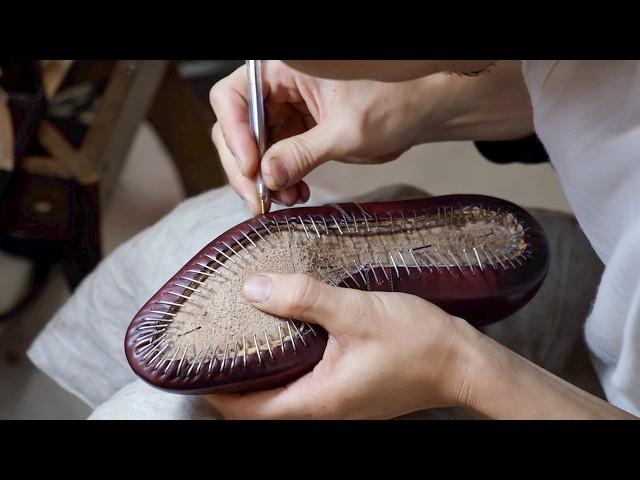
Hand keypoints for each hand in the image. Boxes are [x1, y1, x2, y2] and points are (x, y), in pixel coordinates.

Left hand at [206, 273, 478, 418]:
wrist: (463, 362)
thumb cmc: (417, 342)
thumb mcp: (356, 312)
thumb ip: (304, 298)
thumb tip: (254, 288)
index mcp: (317, 400)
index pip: (246, 409)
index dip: (216, 389)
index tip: (197, 362)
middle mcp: (324, 410)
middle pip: (260, 405)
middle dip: (233, 380)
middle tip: (215, 343)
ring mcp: (338, 404)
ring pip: (282, 396)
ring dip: (260, 372)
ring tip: (243, 335)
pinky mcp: (350, 392)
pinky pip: (305, 386)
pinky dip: (285, 366)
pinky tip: (287, 335)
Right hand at [209, 61, 442, 213]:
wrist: (418, 114)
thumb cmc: (393, 102)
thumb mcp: (347, 129)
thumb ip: (304, 152)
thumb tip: (267, 176)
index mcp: (283, 70)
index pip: (232, 97)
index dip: (235, 134)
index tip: (252, 167)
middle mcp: (277, 90)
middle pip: (236, 128)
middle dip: (244, 167)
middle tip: (258, 199)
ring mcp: (285, 114)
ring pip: (252, 150)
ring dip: (263, 180)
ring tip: (287, 199)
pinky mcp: (296, 136)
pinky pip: (274, 162)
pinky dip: (280, 182)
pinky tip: (296, 194)